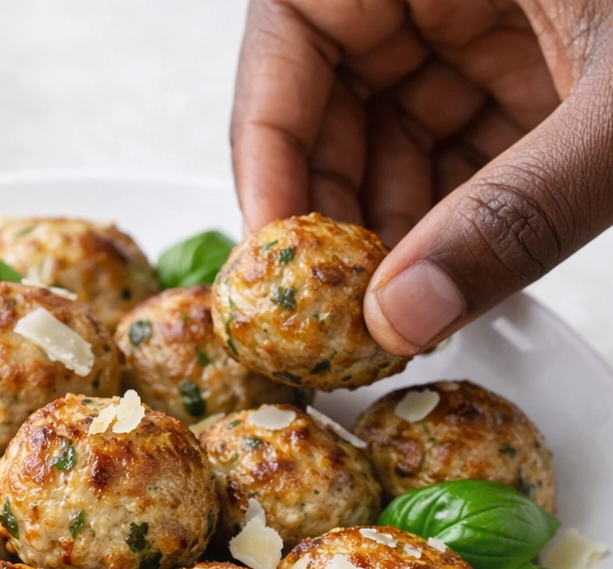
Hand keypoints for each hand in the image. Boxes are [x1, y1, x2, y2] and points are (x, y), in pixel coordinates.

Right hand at [230, 0, 612, 354]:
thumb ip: (516, 213)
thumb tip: (408, 314)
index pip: (288, 41)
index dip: (267, 158)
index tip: (274, 264)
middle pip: (330, 100)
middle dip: (339, 213)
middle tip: (343, 310)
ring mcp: (482, 12)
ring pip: (392, 132)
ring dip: (397, 230)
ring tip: (403, 311)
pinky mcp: (526, 55)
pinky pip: (457, 143)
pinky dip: (455, 215)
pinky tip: (456, 275)